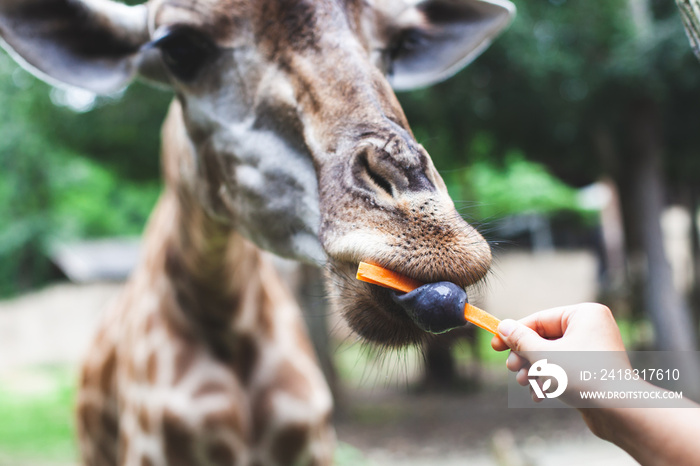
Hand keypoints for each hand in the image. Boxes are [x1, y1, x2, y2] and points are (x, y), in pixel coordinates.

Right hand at [491, 303, 628, 396]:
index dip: (514, 333)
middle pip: (544, 338)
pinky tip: (540, 394)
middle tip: (511, 369)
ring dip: (534, 370)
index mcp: (584, 314)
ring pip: (552, 355)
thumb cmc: (584, 376)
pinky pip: (564, 368)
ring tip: (525, 384)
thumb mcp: (544, 355)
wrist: (620, 412)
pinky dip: (549, 379)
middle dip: (525, 356)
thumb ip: (520, 339)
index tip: (494, 345)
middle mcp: (591, 327)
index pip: (539, 319)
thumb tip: (504, 326)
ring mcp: (594, 349)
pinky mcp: (593, 369)